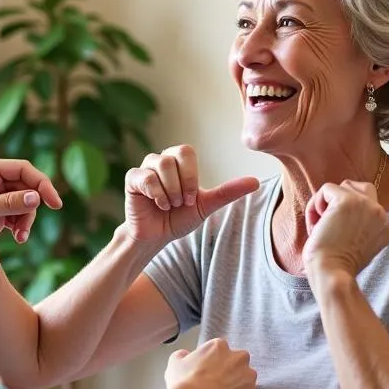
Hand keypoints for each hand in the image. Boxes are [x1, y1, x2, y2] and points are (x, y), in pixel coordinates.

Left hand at [0, 158, 62, 257]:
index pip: (24, 170)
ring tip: (20, 236)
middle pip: (27, 187)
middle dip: (31, 208)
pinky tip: (17, 237)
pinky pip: (18, 214)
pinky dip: (21, 226)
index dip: (42, 184)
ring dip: (26, 220)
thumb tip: (37, 196)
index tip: (54, 203)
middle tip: (27, 227)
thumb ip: (11, 203)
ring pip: (25, 203)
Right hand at [124, 145, 258, 247]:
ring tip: (169, 205)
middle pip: (173, 155)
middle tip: (181, 202)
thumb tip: (255, 182)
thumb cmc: (180, 219)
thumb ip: (228, 192)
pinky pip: (145, 177)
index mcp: (178, 162)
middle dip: (181, 183)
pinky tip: (158, 205)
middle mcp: (160, 161)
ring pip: (160, 164)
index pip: (186, 151)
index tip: (191, 198)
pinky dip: (156, 194)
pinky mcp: (132, 180)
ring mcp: (145, 169)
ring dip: (169, 190)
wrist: (157, 237)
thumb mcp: (206, 206)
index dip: (190, 176)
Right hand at [165, 338, 261, 388]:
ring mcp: (249, 380)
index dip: (215, 369)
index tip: (208, 379)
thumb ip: (183, 355)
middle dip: (230, 380)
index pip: (222, 355)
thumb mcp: (175, 362)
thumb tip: (185, 356)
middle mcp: (240, 359)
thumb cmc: (184, 383)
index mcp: (220, 347)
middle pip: (238, 369)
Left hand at [302, 180, 388, 281]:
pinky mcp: (348, 200)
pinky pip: (326, 189)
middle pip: (360, 189)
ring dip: (325, 204)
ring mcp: (366, 205)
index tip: (338, 235)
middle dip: (340, 200)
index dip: (348, 215)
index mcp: (386, 228)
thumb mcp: (356, 246)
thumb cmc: (336, 266)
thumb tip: (335, 211)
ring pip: (342, 187)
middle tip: (328, 223)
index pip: (368, 207)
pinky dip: (315, 204)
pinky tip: (315, 224)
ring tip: (319, 224)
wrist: (332, 273)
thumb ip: (358, 227)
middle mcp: (381, 214)